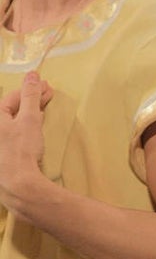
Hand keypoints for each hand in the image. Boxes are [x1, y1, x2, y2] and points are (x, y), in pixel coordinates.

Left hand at [0, 71, 52, 215]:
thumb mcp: (29, 119)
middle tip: (48, 94)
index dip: (31, 90)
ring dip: (28, 113)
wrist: (16, 183)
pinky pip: (12, 134)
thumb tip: (32, 75)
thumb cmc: (20, 149)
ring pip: (12, 122)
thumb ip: (31, 96)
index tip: (47, 86)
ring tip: (42, 109)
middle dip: (30, 100)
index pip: (12, 98)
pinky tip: (33, 129)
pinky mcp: (2, 155)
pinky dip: (24, 127)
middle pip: (10, 109)